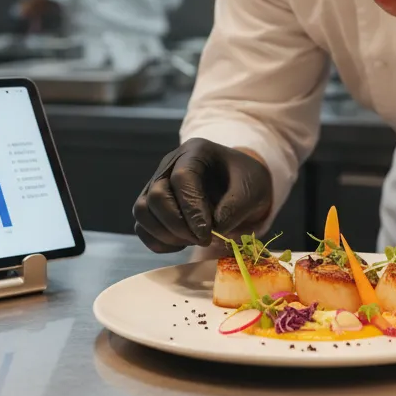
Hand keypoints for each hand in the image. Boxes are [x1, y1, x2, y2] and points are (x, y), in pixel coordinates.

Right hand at [132, 138, 272, 252]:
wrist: (240, 185)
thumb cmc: (246, 182)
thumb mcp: (253, 189)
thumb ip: (235, 207)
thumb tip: (214, 228)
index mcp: (196, 152)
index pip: (182, 178)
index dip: (191, 209)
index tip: (207, 234)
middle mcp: (170, 164)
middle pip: (156, 195)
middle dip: (177, 225)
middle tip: (202, 240)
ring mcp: (156, 183)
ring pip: (143, 211)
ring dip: (165, 234)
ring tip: (193, 241)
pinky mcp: (152, 205)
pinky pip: (142, 226)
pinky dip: (158, 241)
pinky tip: (182, 244)